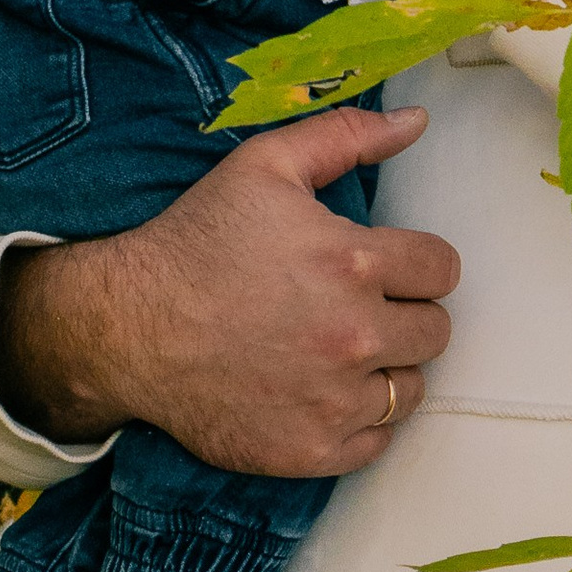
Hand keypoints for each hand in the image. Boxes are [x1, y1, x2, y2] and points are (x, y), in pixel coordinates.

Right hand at [0, 109, 457, 474]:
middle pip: (434, 332)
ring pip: (410, 390)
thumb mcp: (265, 165)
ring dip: (387, 370)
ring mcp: (335, 400)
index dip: (417, 264)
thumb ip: (347, 134)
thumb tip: (417, 121)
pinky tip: (323, 393)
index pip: (441, 270)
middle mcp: (355, 336)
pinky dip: (360, 421)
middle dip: (405, 314)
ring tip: (340, 351)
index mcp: (353, 263)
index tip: (385, 267)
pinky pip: (378, 441)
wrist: (130, 328)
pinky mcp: (312, 450)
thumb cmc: (198, 240)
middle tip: (358, 307)